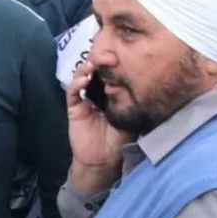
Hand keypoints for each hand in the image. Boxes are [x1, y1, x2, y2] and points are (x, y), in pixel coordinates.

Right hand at [65, 61, 130, 195]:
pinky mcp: (74, 108)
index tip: (121, 57)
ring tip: (94, 63)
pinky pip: (73, 92)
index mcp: (111, 95)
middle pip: (95, 71)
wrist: (103, 161)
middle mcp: (97, 94)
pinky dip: (77, 84)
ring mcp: (84, 100)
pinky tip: (84, 80)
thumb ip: (133, 104)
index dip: (113, 63)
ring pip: (82, 77)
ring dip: (86, 68)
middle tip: (108, 56)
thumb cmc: (119, 141)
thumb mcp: (131, 119)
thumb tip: (143, 85)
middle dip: (99, 60)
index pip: (110, 73)